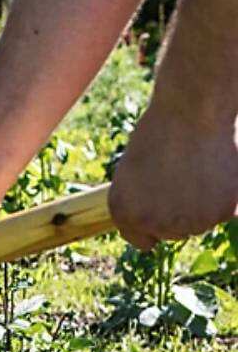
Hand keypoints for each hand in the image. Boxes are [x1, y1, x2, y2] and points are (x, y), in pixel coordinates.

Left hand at [110, 103, 237, 250]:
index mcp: (124, 215)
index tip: (163, 202)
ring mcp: (189, 223)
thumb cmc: (160, 133)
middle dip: (178, 212)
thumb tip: (153, 224)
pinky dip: (225, 196)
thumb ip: (141, 204)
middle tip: (183, 175)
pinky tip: (217, 171)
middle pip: (174, 233)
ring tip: (198, 169)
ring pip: (200, 224)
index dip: (155, 220)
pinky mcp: (222, 214)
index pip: (143, 241)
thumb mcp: (133, 174)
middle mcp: (154, 225)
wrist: (193, 110)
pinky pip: (225, 213)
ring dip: (202, 205)